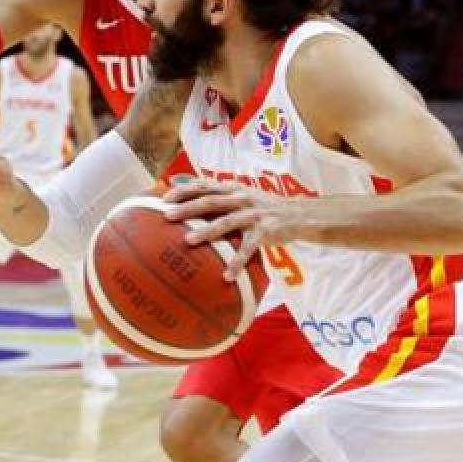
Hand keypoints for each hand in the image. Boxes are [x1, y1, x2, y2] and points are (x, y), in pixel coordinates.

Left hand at [164, 180, 300, 281]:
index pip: (205, 185)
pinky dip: (237, 262)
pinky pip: (249, 248)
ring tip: (188, 240)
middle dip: (187, 208)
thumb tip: (189, 193)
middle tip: (167, 216)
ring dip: (207, 231)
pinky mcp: (266, 230)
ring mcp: (254, 214)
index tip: (163, 197)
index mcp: (233, 189)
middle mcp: (242, 198)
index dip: (184, 189)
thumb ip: (220, 196)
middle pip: (210, 201)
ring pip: (226, 222)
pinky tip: (227, 276)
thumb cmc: (264, 208)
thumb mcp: (243, 196)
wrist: (299, 214)